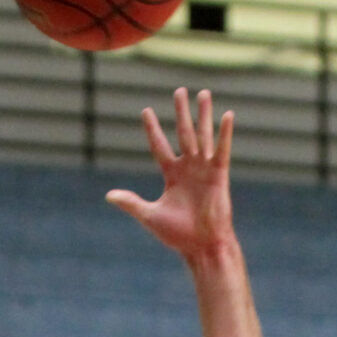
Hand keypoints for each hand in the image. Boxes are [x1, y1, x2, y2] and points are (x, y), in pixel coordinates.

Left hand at [106, 89, 236, 264]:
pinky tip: (227, 115)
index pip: (159, 146)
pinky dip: (224, 133)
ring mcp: (204, 170)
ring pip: (202, 136)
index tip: (146, 110)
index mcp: (171, 175)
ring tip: (203, 93)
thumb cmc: (178, 235)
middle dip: (181, 112)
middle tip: (179, 90)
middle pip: (183, 133)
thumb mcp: (150, 215)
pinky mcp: (219, 175)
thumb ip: (131, 203)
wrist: (202, 246)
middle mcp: (188, 168)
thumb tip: (109, 195)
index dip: (152, 129)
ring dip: (203, 114)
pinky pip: (221, 150)